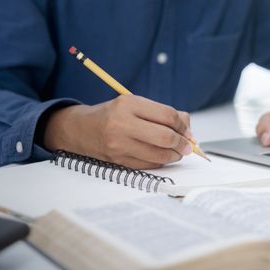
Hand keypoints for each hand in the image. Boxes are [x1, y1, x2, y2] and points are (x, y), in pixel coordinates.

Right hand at [44, 95, 192, 168]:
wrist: (82, 129)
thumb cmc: (113, 115)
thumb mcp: (135, 104)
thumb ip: (162, 113)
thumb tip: (187, 125)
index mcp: (128, 104)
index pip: (167, 116)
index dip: (183, 125)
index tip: (187, 130)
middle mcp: (122, 124)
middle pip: (165, 137)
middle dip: (182, 143)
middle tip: (187, 145)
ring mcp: (119, 145)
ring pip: (159, 155)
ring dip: (174, 155)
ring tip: (177, 151)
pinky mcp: (119, 161)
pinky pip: (149, 165)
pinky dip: (161, 162)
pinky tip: (162, 156)